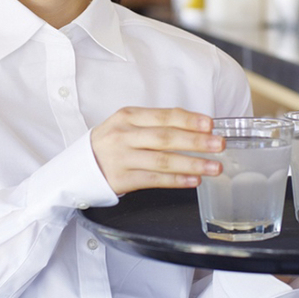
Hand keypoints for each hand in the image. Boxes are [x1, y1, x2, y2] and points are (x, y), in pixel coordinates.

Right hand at [91, 107, 223, 195]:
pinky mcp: (121, 179)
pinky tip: (193, 180)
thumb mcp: (127, 125)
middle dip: (196, 141)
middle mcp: (124, 136)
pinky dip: (176, 181)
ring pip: (162, 161)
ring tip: (214, 167)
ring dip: (192, 164)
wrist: (78, 167)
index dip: (189, 120)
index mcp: (128, 116)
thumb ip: (155, 124)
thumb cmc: (110, 144)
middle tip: (219, 145)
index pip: (164, 116)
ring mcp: (122, 158)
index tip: (210, 124)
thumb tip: (195, 126)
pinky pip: (154, 180)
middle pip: (165, 138)